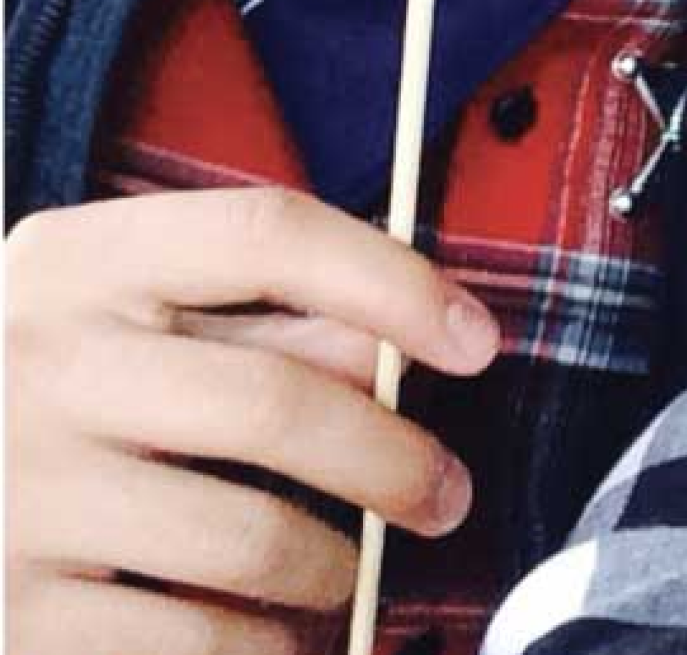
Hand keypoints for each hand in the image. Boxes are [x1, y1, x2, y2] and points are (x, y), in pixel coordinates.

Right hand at [6, 186, 499, 654]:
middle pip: (277, 401)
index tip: (478, 341)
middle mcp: (42, 363)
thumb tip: (403, 341)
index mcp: (82, 261)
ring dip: (335, 568)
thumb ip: (254, 315)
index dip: (395, 282)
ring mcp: (17, 493)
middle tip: (444, 495)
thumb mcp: (120, 316)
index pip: (271, 234)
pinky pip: (186, 640)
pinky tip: (280, 639)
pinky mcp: (6, 614)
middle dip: (393, 460)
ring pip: (248, 536)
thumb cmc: (36, 389)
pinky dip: (260, 648)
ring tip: (354, 577)